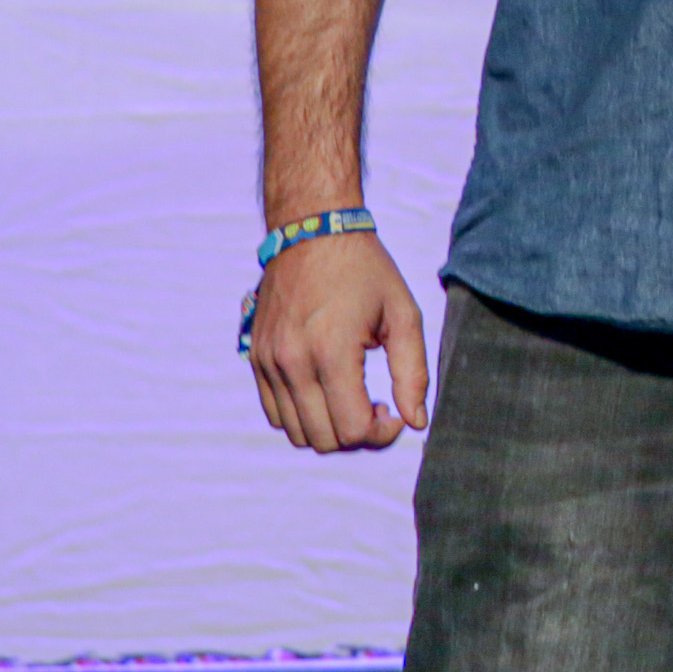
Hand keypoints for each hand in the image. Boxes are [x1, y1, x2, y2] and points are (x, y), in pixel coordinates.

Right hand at [247, 230, 431, 452]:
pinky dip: (302, 416)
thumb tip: (416, 421)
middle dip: (357, 435)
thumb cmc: (365, 270)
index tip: (395, 413)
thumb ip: (413, 372)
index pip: (351, 430)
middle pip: (324, 439)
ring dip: (329, 428)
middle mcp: (292, 363)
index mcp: (331, 352)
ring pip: (296, 433)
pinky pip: (275, 413)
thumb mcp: (403, 314)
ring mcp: (269, 363)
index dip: (381, 434)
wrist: (313, 231)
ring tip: (352, 398)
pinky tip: (326, 390)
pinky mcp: (257, 359)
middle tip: (377, 406)